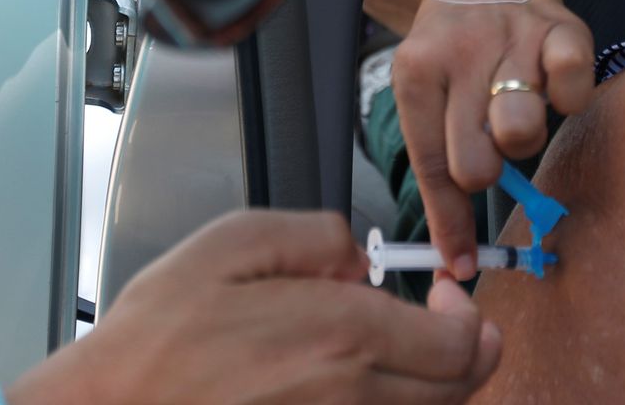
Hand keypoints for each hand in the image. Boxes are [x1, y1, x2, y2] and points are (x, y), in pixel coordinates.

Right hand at [9, 210, 501, 403]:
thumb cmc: (155, 342)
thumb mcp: (230, 244)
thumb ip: (315, 235)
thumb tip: (358, 258)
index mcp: (343, 336)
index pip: (461, 340)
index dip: (468, 317)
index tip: (446, 297)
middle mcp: (353, 396)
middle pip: (459, 386)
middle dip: (463, 350)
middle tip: (440, 324)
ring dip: (429, 383)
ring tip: (393, 352)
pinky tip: (356, 385)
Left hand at [391, 0, 594, 279]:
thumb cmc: (454, 48)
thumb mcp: (425, 91)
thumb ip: (438, 163)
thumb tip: (454, 255)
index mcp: (416, 72)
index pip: (430, 165)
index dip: (449, 223)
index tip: (460, 263)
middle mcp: (462, 53)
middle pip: (475, 159)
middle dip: (483, 171)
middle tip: (487, 148)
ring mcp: (514, 39)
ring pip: (521, 130)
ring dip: (521, 138)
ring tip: (514, 112)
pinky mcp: (563, 29)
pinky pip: (571, 90)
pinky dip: (566, 101)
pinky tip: (551, 88)